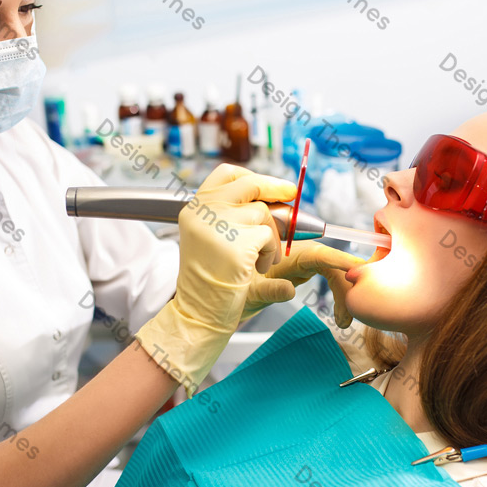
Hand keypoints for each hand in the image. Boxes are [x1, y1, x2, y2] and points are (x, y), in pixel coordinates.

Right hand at [134, 163, 295, 395]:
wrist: (198, 312)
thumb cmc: (208, 281)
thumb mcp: (211, 240)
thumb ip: (230, 216)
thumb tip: (271, 197)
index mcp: (195, 209)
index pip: (225, 174)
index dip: (250, 175)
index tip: (268, 184)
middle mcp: (204, 212)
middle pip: (250, 185)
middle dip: (276, 188)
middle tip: (291, 194)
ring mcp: (220, 226)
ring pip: (264, 214)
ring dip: (271, 236)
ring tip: (260, 259)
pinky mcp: (238, 244)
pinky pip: (269, 237)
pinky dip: (271, 252)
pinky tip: (258, 268)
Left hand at [241, 240, 362, 327]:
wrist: (221, 292)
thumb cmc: (231, 289)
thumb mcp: (248, 292)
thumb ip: (268, 290)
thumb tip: (290, 290)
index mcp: (286, 253)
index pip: (320, 254)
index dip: (341, 261)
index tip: (358, 271)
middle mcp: (297, 254)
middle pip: (334, 264)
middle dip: (348, 286)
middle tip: (349, 315)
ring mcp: (302, 261)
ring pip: (336, 272)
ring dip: (345, 294)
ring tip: (343, 321)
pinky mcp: (303, 270)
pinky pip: (331, 277)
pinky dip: (340, 296)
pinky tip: (340, 317)